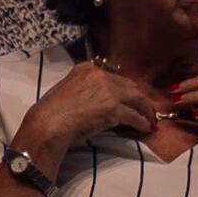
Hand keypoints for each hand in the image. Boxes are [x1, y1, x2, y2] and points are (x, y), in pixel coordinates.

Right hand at [12, 64, 160, 176]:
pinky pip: (134, 116)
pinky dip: (141, 122)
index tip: (129, 96)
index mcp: (86, 68)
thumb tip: (97, 100)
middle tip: (145, 108)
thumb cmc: (51, 112)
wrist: (48, 124)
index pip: (113, 75)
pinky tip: (144, 128)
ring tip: (149, 119)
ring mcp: (108, 90)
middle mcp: (99, 75)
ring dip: (145, 110)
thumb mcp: (67, 90)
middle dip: (138, 98)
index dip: (124, 88)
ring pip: (136, 99)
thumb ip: (84, 88)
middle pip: (129, 85)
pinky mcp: (114, 108)